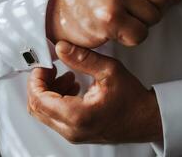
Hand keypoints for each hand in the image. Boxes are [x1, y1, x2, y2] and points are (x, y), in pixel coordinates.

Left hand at [27, 41, 162, 143]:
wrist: (145, 119)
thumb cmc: (132, 100)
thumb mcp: (109, 71)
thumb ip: (82, 58)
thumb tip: (61, 48)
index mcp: (77, 115)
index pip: (38, 99)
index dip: (36, 80)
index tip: (43, 66)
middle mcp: (71, 129)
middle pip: (36, 107)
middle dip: (39, 85)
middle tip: (51, 69)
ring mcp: (72, 133)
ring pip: (43, 112)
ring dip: (48, 91)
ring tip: (66, 76)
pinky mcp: (75, 132)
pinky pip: (54, 116)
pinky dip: (56, 99)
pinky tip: (71, 86)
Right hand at [46, 0, 181, 47]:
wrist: (62, 15)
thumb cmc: (91, 0)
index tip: (148, 3)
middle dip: (153, 13)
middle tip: (135, 17)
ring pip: (153, 18)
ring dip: (142, 27)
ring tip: (123, 24)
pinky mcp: (109, 20)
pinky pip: (140, 34)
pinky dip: (132, 39)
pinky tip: (118, 33)